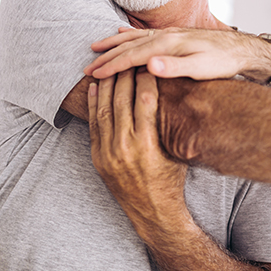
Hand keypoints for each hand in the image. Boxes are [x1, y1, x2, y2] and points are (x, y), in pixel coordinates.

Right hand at [84, 27, 270, 83]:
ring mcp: (170, 34)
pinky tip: (122, 34)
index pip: (133, 56)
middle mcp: (166, 35)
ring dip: (114, 43)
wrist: (242, 50)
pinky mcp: (175, 36)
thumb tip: (149, 65)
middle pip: (129, 45)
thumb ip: (175, 67)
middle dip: (107, 56)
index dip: (111, 66)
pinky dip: (129, 35)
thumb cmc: (223, 63)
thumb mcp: (201, 69)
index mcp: (169, 45)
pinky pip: (145, 34)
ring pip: (135, 37)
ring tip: (95, 48)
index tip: (93, 75)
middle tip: (86, 67)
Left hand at [88, 67, 187, 228]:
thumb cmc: (171, 179)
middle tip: (128, 58)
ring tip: (111, 67)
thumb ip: (169, 124)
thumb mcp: (176, 151)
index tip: (148, 63)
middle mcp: (125, 148)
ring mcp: (108, 154)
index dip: (146, 79)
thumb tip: (175, 94)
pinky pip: (93, 125)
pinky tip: (95, 88)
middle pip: (122, 101)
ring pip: (104, 110)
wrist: (153, 212)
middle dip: (125, 76)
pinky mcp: (98, 159)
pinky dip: (93, 105)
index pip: (145, 100)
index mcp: (148, 144)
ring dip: (107, 86)